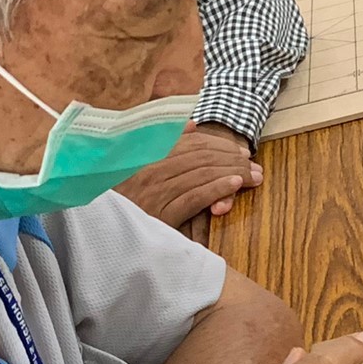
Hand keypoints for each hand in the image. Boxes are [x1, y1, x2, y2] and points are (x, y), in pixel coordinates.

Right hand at [117, 124, 262, 224]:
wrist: (109, 238)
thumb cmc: (127, 201)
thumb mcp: (139, 168)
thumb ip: (164, 144)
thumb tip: (192, 125)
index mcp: (145, 157)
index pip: (191, 144)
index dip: (219, 144)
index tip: (239, 150)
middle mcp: (148, 171)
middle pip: (200, 157)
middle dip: (231, 158)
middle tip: (252, 164)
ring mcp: (154, 193)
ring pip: (201, 174)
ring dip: (232, 172)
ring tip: (251, 176)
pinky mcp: (161, 216)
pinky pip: (195, 197)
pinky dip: (217, 188)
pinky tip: (234, 185)